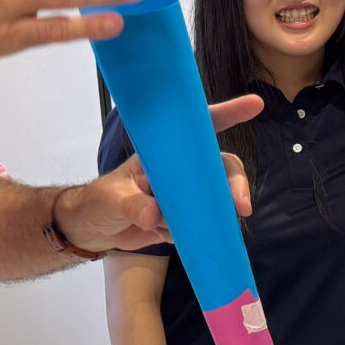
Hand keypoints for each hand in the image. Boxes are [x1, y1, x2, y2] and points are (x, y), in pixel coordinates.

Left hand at [56, 96, 261, 251]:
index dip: (227, 113)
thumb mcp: (111, 200)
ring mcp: (183, 197)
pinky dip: (199, 234)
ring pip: (215, 201)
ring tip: (198, 229)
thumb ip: (134, 206)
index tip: (255, 105)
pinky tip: (186, 239)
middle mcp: (179, 173)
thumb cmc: (96, 202)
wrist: (90, 232)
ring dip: (216, 215)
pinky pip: (201, 226)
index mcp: (163, 155)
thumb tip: (155, 216)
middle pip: (220, 169)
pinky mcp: (181, 221)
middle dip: (235, 184)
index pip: (198, 128)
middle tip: (241, 206)